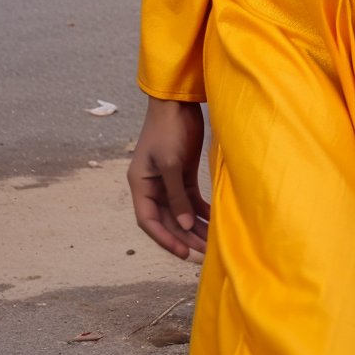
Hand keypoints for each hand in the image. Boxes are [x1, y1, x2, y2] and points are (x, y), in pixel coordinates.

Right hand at [127, 98, 209, 259]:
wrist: (178, 101)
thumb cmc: (168, 129)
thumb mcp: (170, 163)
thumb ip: (176, 195)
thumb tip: (184, 226)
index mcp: (140, 184)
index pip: (149, 220)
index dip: (164, 239)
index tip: (182, 252)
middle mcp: (152, 186)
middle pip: (167, 219)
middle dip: (183, 236)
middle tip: (202, 251)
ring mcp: (168, 180)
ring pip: (181, 211)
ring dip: (194, 226)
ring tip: (210, 241)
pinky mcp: (183, 172)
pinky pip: (191, 198)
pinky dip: (201, 209)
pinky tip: (214, 219)